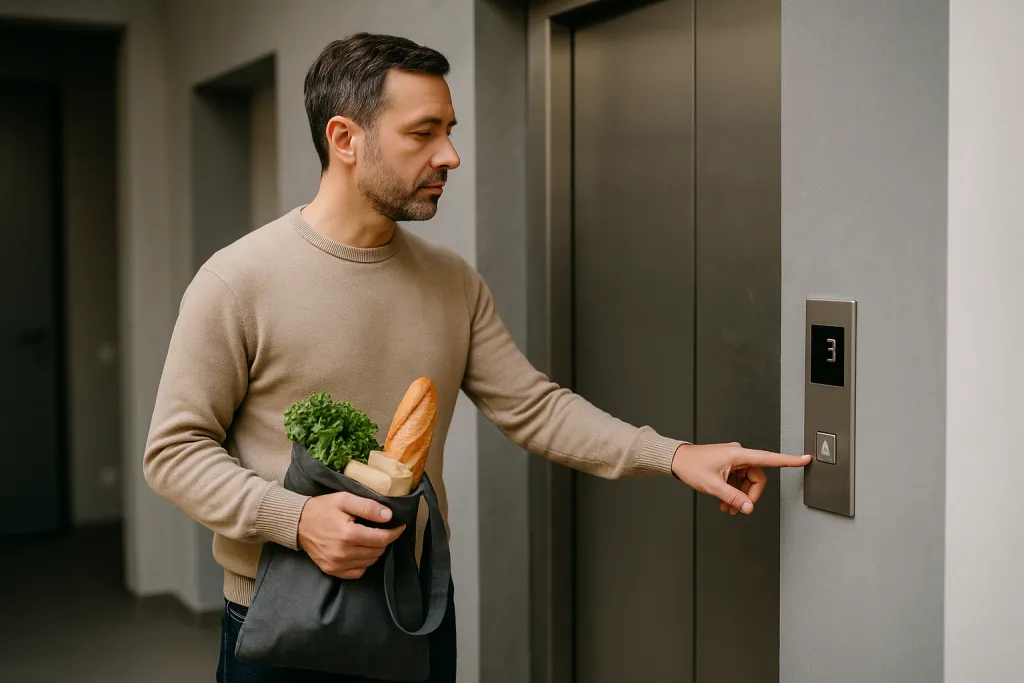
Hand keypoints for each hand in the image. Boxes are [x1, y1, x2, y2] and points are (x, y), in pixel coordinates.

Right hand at [297, 492, 405, 578]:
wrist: (297, 523)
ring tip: (370, 538)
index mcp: (348, 535)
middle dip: (384, 540)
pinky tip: (360, 550)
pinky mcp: (332, 570)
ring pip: (370, 562)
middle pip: (377, 551)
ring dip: (375, 551)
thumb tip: (388, 516)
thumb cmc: (322, 508)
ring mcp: (337, 564)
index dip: (394, 532)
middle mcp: (343, 553)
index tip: (400, 526)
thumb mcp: (345, 499)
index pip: (382, 538)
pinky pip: (358, 572)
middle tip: (382, 529)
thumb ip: (368, 507)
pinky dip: (363, 563)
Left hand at [671, 442, 812, 514]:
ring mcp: (733, 460)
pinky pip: (739, 480)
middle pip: (757, 478)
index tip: (805, 459)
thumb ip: (733, 497)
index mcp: (738, 454)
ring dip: (740, 495)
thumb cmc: (691, 466)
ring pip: (747, 481)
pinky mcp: (728, 465)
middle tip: (738, 507)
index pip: (769, 458)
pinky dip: (734, 491)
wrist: (677, 460)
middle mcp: (738, 455)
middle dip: (749, 495)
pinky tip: (725, 501)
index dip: (789, 460)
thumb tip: (748, 508)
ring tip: (727, 507)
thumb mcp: (713, 486)